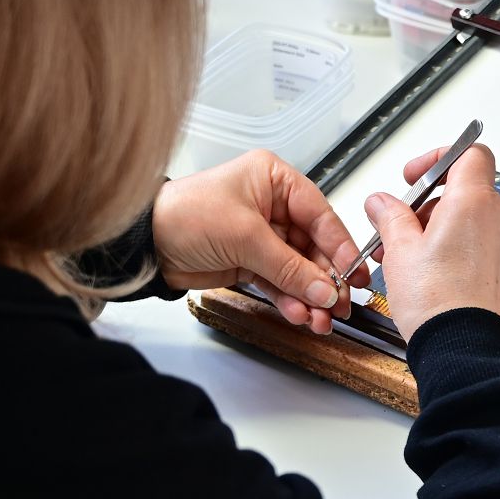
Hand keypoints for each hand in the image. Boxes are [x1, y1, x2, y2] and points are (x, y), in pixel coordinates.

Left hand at [151, 151, 367, 333]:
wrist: (144, 245)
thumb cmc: (183, 215)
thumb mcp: (244, 236)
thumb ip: (288, 266)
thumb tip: (324, 288)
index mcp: (274, 180)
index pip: (320, 214)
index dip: (340, 246)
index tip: (354, 272)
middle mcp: (272, 205)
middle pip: (313, 246)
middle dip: (326, 279)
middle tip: (339, 304)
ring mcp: (262, 235)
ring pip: (298, 269)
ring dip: (310, 295)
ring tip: (320, 318)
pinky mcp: (250, 261)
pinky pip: (280, 282)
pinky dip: (291, 299)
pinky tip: (300, 313)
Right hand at [365, 144, 499, 338]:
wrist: (466, 350)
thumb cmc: (437, 303)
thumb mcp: (399, 251)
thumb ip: (390, 216)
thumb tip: (382, 202)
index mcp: (473, 202)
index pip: (468, 153)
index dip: (439, 159)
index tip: (417, 178)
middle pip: (467, 193)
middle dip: (432, 206)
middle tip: (404, 229)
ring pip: (477, 224)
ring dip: (446, 232)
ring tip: (415, 260)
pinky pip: (490, 251)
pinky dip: (467, 254)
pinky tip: (441, 278)